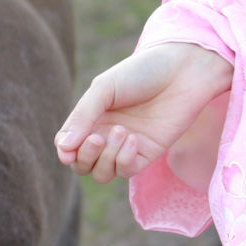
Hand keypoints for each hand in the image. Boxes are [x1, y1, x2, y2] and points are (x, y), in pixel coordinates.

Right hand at [56, 42, 233, 183]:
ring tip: (121, 131)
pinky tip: (134, 139)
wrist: (182, 72)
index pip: (68, 145)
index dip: (65, 151)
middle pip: (83, 165)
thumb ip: (82, 117)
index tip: (68, 148)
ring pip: (102, 173)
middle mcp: (106, 134)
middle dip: (85, 157)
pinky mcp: (147, 154)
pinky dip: (124, 160)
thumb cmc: (141, 72)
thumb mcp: (104, 88)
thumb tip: (64, 149)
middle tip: (98, 137)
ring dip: (106, 158)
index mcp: (92, 117)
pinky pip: (126, 171)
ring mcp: (126, 146)